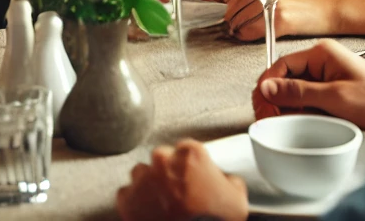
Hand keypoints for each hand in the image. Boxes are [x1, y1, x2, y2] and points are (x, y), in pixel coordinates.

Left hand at [117, 140, 247, 220]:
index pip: (187, 150)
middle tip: (178, 195)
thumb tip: (226, 180)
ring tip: (162, 205)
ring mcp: (142, 178)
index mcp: (190, 153)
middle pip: (162, 159)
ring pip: (142, 174)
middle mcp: (163, 159)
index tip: (193, 179)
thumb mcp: (237, 199)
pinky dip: (136, 203)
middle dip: (168, 174)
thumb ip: (229, 180)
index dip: (191, 166)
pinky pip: (128, 194)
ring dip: (149, 186)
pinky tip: (149, 214)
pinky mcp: (128, 198)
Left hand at [224, 0, 325, 40]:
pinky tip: (245, 36)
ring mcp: (274, 4)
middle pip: (236, 7)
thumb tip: (234, 4)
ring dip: (236, 28)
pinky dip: (247, 35)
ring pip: (243, 19)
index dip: (229, 7)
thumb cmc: (302, 6)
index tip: (228, 15)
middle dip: (230, 19)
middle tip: (230, 27)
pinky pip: (255, 30)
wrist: (327, 12)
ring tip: (236, 33)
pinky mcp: (281, 20)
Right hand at [252, 39, 364, 137]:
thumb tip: (267, 87)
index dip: (268, 84)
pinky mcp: (334, 99)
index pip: (281, 64)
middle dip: (274, 98)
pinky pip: (308, 106)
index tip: (262, 103)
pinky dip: (300, 116)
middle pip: (285, 80)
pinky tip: (298, 125)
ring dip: (287, 109)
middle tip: (268, 117)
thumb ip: (298, 93)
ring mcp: (328, 82)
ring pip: (295, 95)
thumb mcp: (336, 98)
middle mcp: (322, 65)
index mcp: (321, 54)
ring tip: (282, 123)